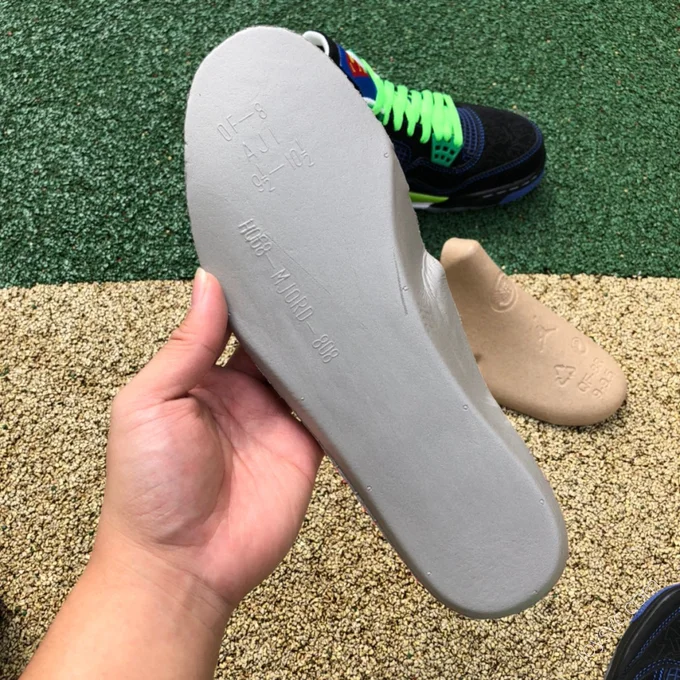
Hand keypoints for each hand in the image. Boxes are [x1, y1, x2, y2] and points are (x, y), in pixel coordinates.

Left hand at [96, 268, 322, 618]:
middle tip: (309, 276)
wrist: (181, 565)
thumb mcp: (150, 403)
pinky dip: (339, 388)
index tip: (263, 261)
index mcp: (197, 378)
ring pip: (302, 369)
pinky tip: (352, 360)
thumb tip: (206, 284)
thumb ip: (184, 346)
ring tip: (337, 306)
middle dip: (285, 315)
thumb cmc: (148, 488)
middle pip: (270, 342)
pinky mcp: (303, 447)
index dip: (244, 296)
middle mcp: (239, 395)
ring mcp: (273, 420)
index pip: (226, 323)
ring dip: (314, 345)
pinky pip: (327, 410)